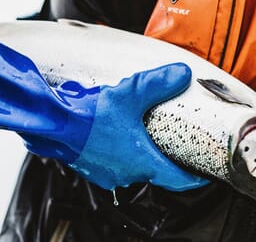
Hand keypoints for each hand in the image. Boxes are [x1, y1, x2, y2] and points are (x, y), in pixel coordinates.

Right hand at [0, 33, 207, 190]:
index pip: (178, 179)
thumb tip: (182, 75)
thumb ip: (158, 84)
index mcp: (142, 162)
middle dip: (164, 156)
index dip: (195, 176)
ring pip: (131, 166)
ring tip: (141, 131)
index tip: (205, 173)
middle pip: (155, 170)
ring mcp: (105, 172)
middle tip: (174, 142)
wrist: (49, 122)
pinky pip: (111, 160)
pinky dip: (118, 149)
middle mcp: (125, 173)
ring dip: (139, 152)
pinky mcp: (88, 165)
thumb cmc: (88, 115)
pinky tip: (113, 131)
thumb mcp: (131, 93)